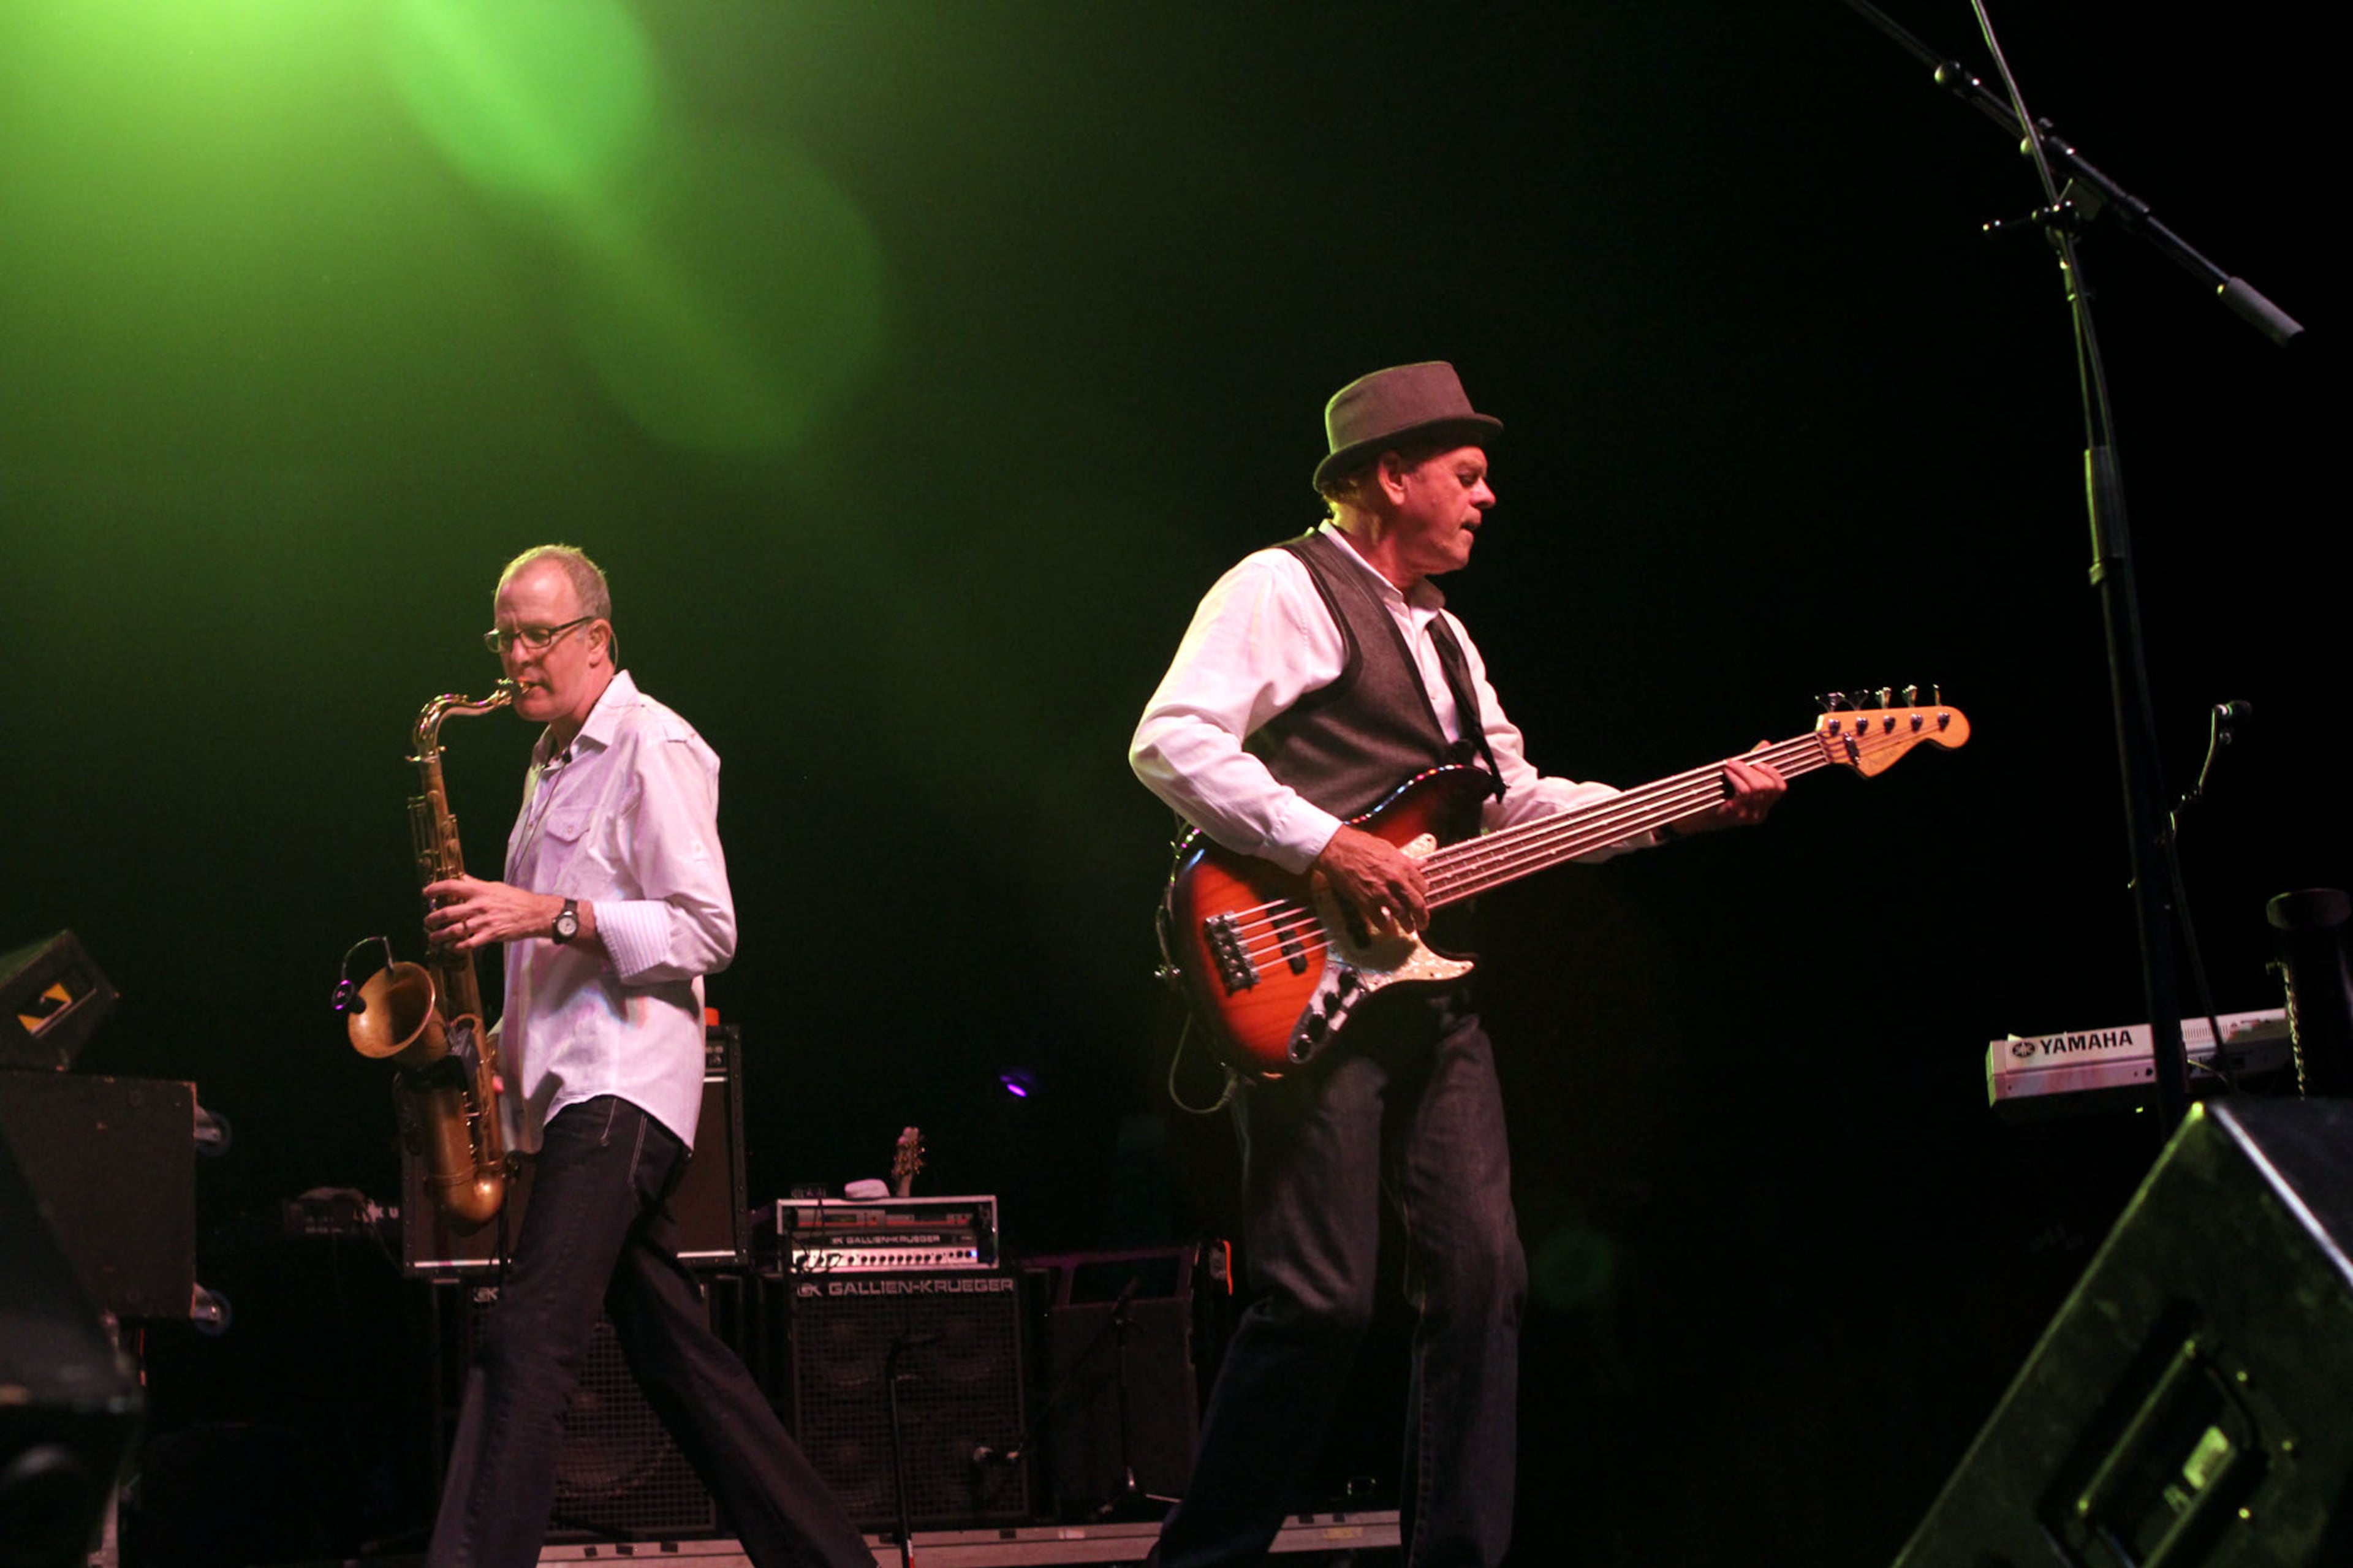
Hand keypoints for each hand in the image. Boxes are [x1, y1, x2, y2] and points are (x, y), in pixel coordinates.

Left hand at [422, 875, 563, 952]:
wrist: (536, 914)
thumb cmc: (517, 899)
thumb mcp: (495, 886)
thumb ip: (476, 883)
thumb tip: (461, 877)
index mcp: (480, 891)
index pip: (452, 886)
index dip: (435, 889)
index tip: (426, 893)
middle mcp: (479, 906)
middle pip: (447, 912)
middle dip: (432, 918)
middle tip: (427, 921)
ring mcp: (484, 922)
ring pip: (454, 930)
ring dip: (439, 935)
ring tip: (433, 937)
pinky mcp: (490, 935)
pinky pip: (468, 943)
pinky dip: (457, 947)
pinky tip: (452, 947)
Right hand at [1311, 824, 1428, 937]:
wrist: (1336, 849)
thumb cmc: (1359, 844)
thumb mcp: (1388, 848)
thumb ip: (1406, 859)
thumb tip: (1421, 863)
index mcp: (1402, 866)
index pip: (1423, 886)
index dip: (1423, 894)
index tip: (1421, 897)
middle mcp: (1395, 881)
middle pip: (1416, 905)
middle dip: (1422, 917)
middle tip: (1423, 923)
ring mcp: (1380, 893)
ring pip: (1401, 915)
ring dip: (1407, 925)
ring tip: (1409, 929)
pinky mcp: (1365, 902)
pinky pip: (1380, 920)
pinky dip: (1386, 928)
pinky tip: (1389, 930)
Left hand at [1678, 742, 1786, 834]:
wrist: (1693, 819)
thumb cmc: (1715, 797)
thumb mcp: (1736, 782)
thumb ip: (1753, 765)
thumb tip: (1766, 744)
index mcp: (1763, 807)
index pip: (1780, 788)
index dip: (1773, 771)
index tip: (1758, 761)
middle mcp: (1759, 813)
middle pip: (1769, 786)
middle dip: (1753, 768)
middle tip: (1737, 762)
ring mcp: (1748, 816)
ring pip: (1757, 787)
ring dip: (1742, 770)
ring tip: (1730, 766)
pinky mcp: (1735, 814)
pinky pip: (1744, 791)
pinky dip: (1736, 777)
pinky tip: (1727, 773)